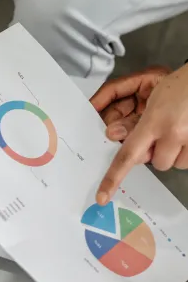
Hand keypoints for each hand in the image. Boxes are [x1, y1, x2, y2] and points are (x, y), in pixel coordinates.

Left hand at [92, 64, 187, 204]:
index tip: (102, 197)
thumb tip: (117, 137)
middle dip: (157, 152)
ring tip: (181, 128)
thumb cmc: (181, 84)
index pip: (128, 155)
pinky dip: (187, 151)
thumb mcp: (153, 95)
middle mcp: (172, 134)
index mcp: (154, 121)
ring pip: (174, 163)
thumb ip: (137, 122)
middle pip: (156, 163)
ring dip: (175, 152)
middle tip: (164, 131)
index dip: (113, 178)